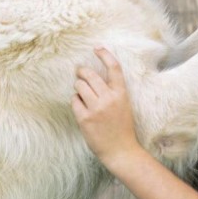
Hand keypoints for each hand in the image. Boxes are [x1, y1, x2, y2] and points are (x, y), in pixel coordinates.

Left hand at [71, 48, 141, 168]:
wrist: (121, 151)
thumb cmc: (121, 127)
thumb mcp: (123, 104)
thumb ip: (112, 90)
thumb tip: (92, 76)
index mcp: (121, 93)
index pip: (114, 68)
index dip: (105, 54)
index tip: (97, 48)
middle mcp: (109, 99)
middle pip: (90, 75)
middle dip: (82, 71)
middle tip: (80, 72)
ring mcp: (96, 109)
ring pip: (79, 86)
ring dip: (78, 87)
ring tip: (82, 94)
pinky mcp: (85, 119)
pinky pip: (74, 101)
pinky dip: (76, 101)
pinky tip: (81, 107)